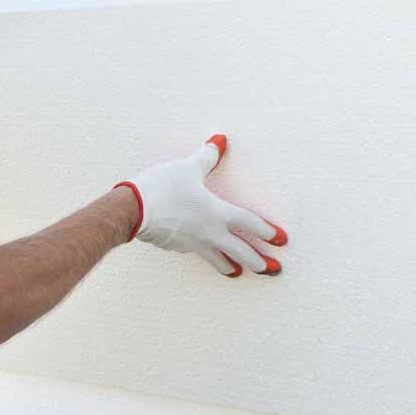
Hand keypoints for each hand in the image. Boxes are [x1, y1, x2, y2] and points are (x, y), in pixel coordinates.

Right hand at [117, 135, 287, 277]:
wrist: (133, 210)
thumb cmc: (163, 187)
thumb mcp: (188, 168)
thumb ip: (207, 157)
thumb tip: (221, 141)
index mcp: (218, 213)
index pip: (250, 224)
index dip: (268, 232)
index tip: (282, 240)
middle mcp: (210, 233)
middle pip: (241, 251)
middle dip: (259, 262)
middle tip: (274, 270)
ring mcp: (194, 243)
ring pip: (219, 260)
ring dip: (233, 266)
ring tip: (239, 273)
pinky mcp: (177, 247)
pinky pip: (198, 253)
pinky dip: (207, 256)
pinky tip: (205, 255)